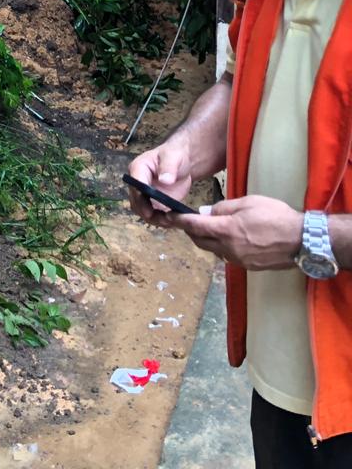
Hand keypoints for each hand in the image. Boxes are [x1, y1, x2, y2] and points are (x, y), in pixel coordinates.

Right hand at [127, 136, 192, 225]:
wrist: (181, 164)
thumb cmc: (174, 156)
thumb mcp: (173, 157)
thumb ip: (169, 167)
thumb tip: (164, 180)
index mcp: (138, 168)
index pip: (135, 184)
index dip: (140, 198)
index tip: (149, 211)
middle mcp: (137, 183)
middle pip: (136, 202)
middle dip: (148, 213)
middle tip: (164, 221)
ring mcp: (143, 195)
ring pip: (142, 211)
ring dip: (155, 219)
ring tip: (170, 223)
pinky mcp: (152, 204)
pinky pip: (152, 215)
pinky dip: (161, 221)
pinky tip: (173, 222)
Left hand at [166, 195, 302, 268]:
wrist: (301, 241)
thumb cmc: (276, 216)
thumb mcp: (247, 203)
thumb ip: (223, 209)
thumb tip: (205, 213)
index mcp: (226, 231)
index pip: (194, 226)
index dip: (179, 221)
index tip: (168, 216)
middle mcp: (228, 249)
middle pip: (199, 241)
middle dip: (190, 230)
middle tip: (187, 220)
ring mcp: (238, 260)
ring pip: (212, 250)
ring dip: (205, 239)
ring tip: (206, 227)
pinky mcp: (247, 266)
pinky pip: (226, 256)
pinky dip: (220, 246)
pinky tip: (226, 238)